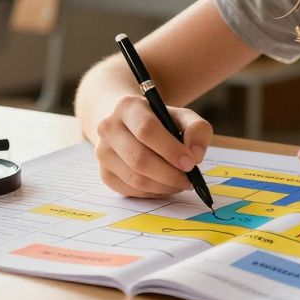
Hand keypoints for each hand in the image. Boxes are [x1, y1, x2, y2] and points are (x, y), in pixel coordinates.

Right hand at [94, 95, 212, 197]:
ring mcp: (103, 153)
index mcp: (128, 107)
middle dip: (169, 174)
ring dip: (164, 186)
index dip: (170, 150)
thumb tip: (195, 155)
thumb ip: (196, 129)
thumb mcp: (182, 116)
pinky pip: (131, 191)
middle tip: (189, 179)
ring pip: (135, 179)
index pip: (146, 130)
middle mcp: (108, 128)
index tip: (190, 163)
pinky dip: (154, 193)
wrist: (129, 124)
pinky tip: (166, 185)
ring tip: (181, 183)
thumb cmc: (159, 121)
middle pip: (139, 159)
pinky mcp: (105, 174)